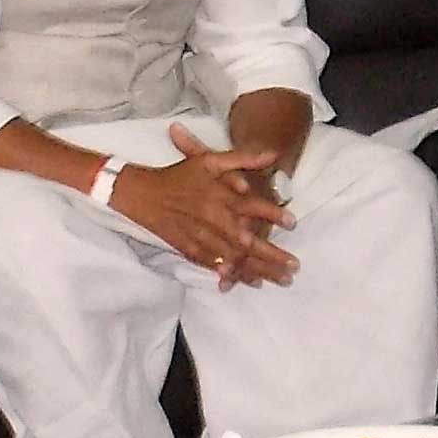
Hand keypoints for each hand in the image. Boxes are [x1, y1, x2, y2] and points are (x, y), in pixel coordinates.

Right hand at [113, 125, 296, 282]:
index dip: (273, 214)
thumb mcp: (209, 159)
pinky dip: (231, 275)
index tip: (293, 223)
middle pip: (247, 242)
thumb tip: (272, 154)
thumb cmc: (179, 176)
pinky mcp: (190, 249)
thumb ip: (242, 157)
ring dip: (259, 270)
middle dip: (272, 256)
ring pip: (234, 258)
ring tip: (281, 280)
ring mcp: (202, 238)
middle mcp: (213, 219)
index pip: (252, 206)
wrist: (143, 194)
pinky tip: (248, 282)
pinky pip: (214, 265)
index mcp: (220, 197)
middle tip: (295, 267)